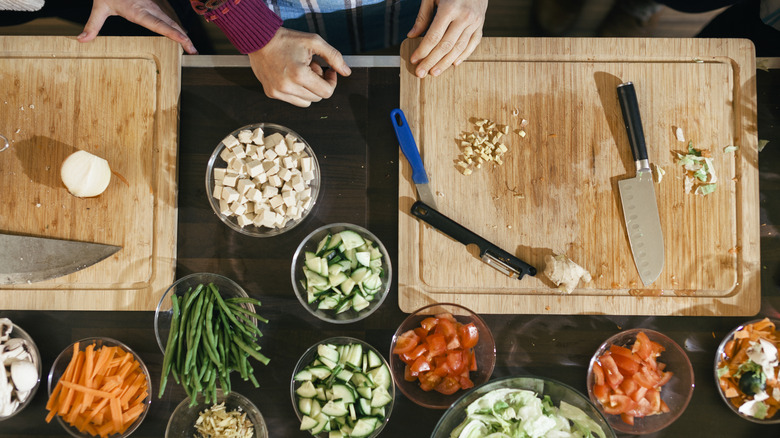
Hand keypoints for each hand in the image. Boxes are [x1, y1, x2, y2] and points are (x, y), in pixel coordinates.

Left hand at [77, 0, 196, 53]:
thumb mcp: (99, 7)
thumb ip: (92, 25)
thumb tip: (82, 40)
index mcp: (138, 11)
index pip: (159, 25)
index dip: (173, 33)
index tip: (184, 40)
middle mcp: (149, 9)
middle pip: (170, 24)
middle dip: (183, 38)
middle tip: (194, 51)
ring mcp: (153, 7)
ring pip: (172, 21)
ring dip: (182, 34)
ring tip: (191, 47)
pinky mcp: (154, 6)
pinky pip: (168, 18)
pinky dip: (177, 28)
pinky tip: (181, 35)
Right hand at [248, 28, 351, 107]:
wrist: (259, 39)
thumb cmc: (286, 39)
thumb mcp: (314, 42)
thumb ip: (333, 57)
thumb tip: (346, 72)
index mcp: (299, 75)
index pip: (326, 92)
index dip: (332, 82)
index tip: (328, 71)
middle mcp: (287, 87)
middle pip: (317, 98)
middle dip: (319, 84)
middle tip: (312, 67)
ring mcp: (278, 92)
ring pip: (306, 102)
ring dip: (308, 90)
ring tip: (301, 72)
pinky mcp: (271, 93)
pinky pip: (293, 100)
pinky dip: (297, 91)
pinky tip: (291, 76)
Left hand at [407, 0, 486, 77]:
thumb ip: (423, 16)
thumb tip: (412, 35)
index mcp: (450, 8)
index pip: (433, 37)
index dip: (423, 51)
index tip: (414, 60)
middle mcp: (464, 17)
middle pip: (445, 46)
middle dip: (431, 61)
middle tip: (421, 73)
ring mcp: (475, 22)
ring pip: (459, 48)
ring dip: (445, 63)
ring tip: (434, 72)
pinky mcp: (481, 24)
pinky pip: (472, 44)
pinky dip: (464, 55)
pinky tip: (454, 64)